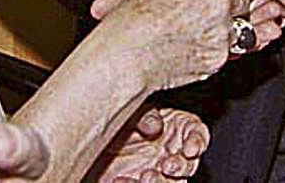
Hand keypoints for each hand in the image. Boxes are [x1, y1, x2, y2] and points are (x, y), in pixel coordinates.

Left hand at [91, 106, 208, 181]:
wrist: (87, 142)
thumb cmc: (111, 120)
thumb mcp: (129, 109)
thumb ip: (145, 113)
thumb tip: (155, 125)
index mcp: (173, 126)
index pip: (197, 134)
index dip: (197, 141)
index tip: (190, 148)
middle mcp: (168, 151)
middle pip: (189, 164)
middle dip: (181, 167)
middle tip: (167, 165)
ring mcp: (155, 172)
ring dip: (164, 182)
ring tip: (145, 176)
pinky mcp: (138, 182)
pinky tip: (124, 180)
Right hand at [101, 0, 278, 91]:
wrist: (123, 58)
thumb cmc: (133, 15)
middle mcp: (218, 6)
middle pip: (245, 0)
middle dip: (233, 1)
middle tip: (212, 3)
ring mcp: (220, 35)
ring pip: (244, 26)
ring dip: (232, 25)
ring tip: (209, 25)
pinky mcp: (216, 58)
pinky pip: (232, 49)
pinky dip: (222, 45)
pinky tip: (203, 41)